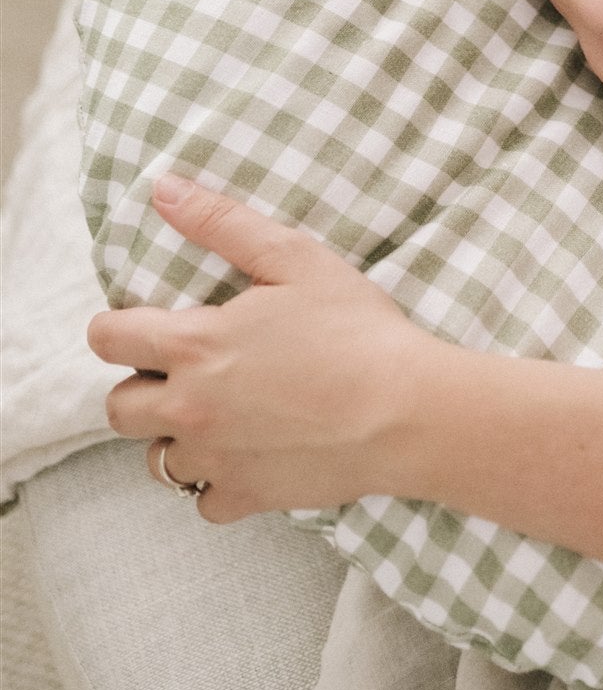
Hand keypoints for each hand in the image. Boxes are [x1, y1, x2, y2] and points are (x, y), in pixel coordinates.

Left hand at [89, 177, 441, 521]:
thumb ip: (221, 222)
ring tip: (214, 414)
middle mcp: (190, 408)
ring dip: (175, 437)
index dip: (115, 329)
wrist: (407, 410)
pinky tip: (246, 454)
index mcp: (195, 344)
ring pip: (156, 460)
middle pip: (118, 409)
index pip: (108, 339)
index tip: (139, 326)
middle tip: (181, 371)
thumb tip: (162, 189)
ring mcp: (216, 458)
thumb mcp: (293, 257)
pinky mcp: (248, 495)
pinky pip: (204, 500)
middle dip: (139, 386)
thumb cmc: (356, 327)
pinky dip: (217, 481)